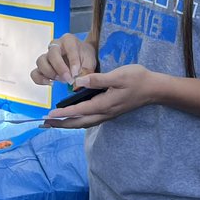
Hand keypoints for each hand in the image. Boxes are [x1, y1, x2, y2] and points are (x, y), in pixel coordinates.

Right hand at [31, 33, 95, 86]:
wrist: (82, 58)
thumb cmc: (85, 57)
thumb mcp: (90, 62)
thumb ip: (85, 71)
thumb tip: (77, 81)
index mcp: (69, 40)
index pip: (69, 48)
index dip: (73, 61)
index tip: (76, 73)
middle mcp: (55, 45)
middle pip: (52, 54)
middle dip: (60, 68)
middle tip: (68, 79)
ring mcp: (47, 55)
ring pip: (41, 61)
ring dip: (50, 73)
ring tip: (61, 80)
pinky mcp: (42, 67)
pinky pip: (35, 72)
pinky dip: (40, 79)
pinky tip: (51, 83)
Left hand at [42, 65, 156, 128]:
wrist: (154, 89)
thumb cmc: (137, 79)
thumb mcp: (118, 75)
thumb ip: (97, 80)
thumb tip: (78, 82)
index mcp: (104, 104)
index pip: (79, 111)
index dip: (63, 114)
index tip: (48, 115)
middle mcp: (105, 113)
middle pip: (79, 122)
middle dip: (61, 124)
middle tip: (45, 124)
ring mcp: (108, 114)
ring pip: (84, 123)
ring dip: (68, 123)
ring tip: (55, 122)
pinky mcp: (111, 112)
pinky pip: (90, 120)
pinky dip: (78, 120)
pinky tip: (74, 116)